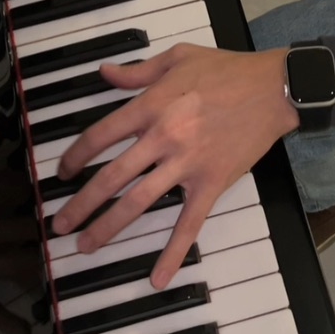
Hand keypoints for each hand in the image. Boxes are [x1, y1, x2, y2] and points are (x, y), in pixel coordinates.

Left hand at [52, 44, 297, 288]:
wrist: (273, 88)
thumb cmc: (227, 69)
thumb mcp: (178, 57)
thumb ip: (138, 71)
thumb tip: (105, 72)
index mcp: (151, 105)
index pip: (101, 135)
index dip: (76, 155)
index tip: (64, 171)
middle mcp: (163, 136)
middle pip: (111, 176)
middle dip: (81, 203)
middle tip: (60, 224)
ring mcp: (187, 164)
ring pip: (139, 201)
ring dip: (109, 227)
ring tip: (86, 246)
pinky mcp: (212, 183)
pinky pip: (190, 223)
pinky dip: (174, 252)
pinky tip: (158, 277)